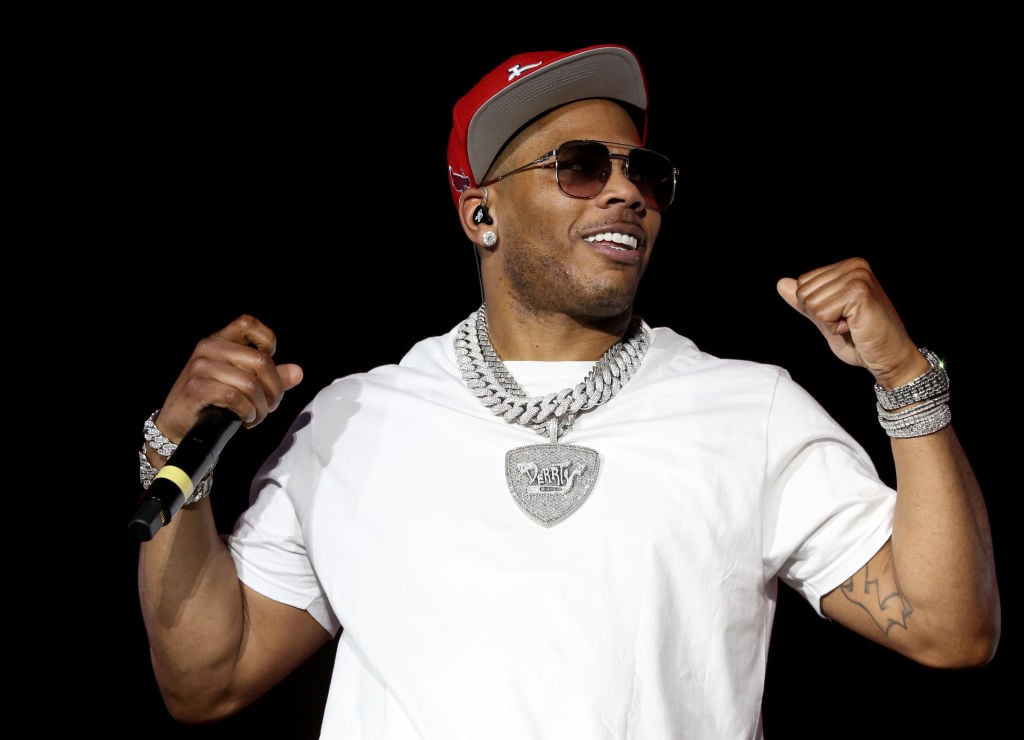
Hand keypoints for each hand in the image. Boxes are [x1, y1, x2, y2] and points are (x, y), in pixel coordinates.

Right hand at [152, 314, 303, 443]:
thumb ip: (270, 377)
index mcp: (219, 341)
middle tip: (269, 406)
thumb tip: (297, 372)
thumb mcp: (242, 384)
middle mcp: (208, 348)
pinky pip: (235, 398)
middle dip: (274, 389)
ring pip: (250, 383)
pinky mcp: (197, 388)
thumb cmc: (211, 403)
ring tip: (256, 416)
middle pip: (260, 360)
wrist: (177, 427)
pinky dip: (247, 412)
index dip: (267, 342)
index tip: (267, 368)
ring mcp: (200, 367)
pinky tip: (245, 419)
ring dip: (261, 406)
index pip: (248, 323)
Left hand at [775, 257, 928, 387]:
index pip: (802, 283)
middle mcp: (855, 266)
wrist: (889, 358)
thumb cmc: (862, 341)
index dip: (816, 307)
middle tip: (849, 322)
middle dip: (821, 315)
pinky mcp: (859, 292)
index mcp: (848, 267)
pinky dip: (834, 327)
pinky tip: (855, 327)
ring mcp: (858, 277)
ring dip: (828, 322)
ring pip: (810, 302)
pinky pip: (821, 312)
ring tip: (853, 324)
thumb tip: (782, 283)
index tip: (843, 315)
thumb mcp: (825, 318)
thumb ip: (805, 301)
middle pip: (803, 292)